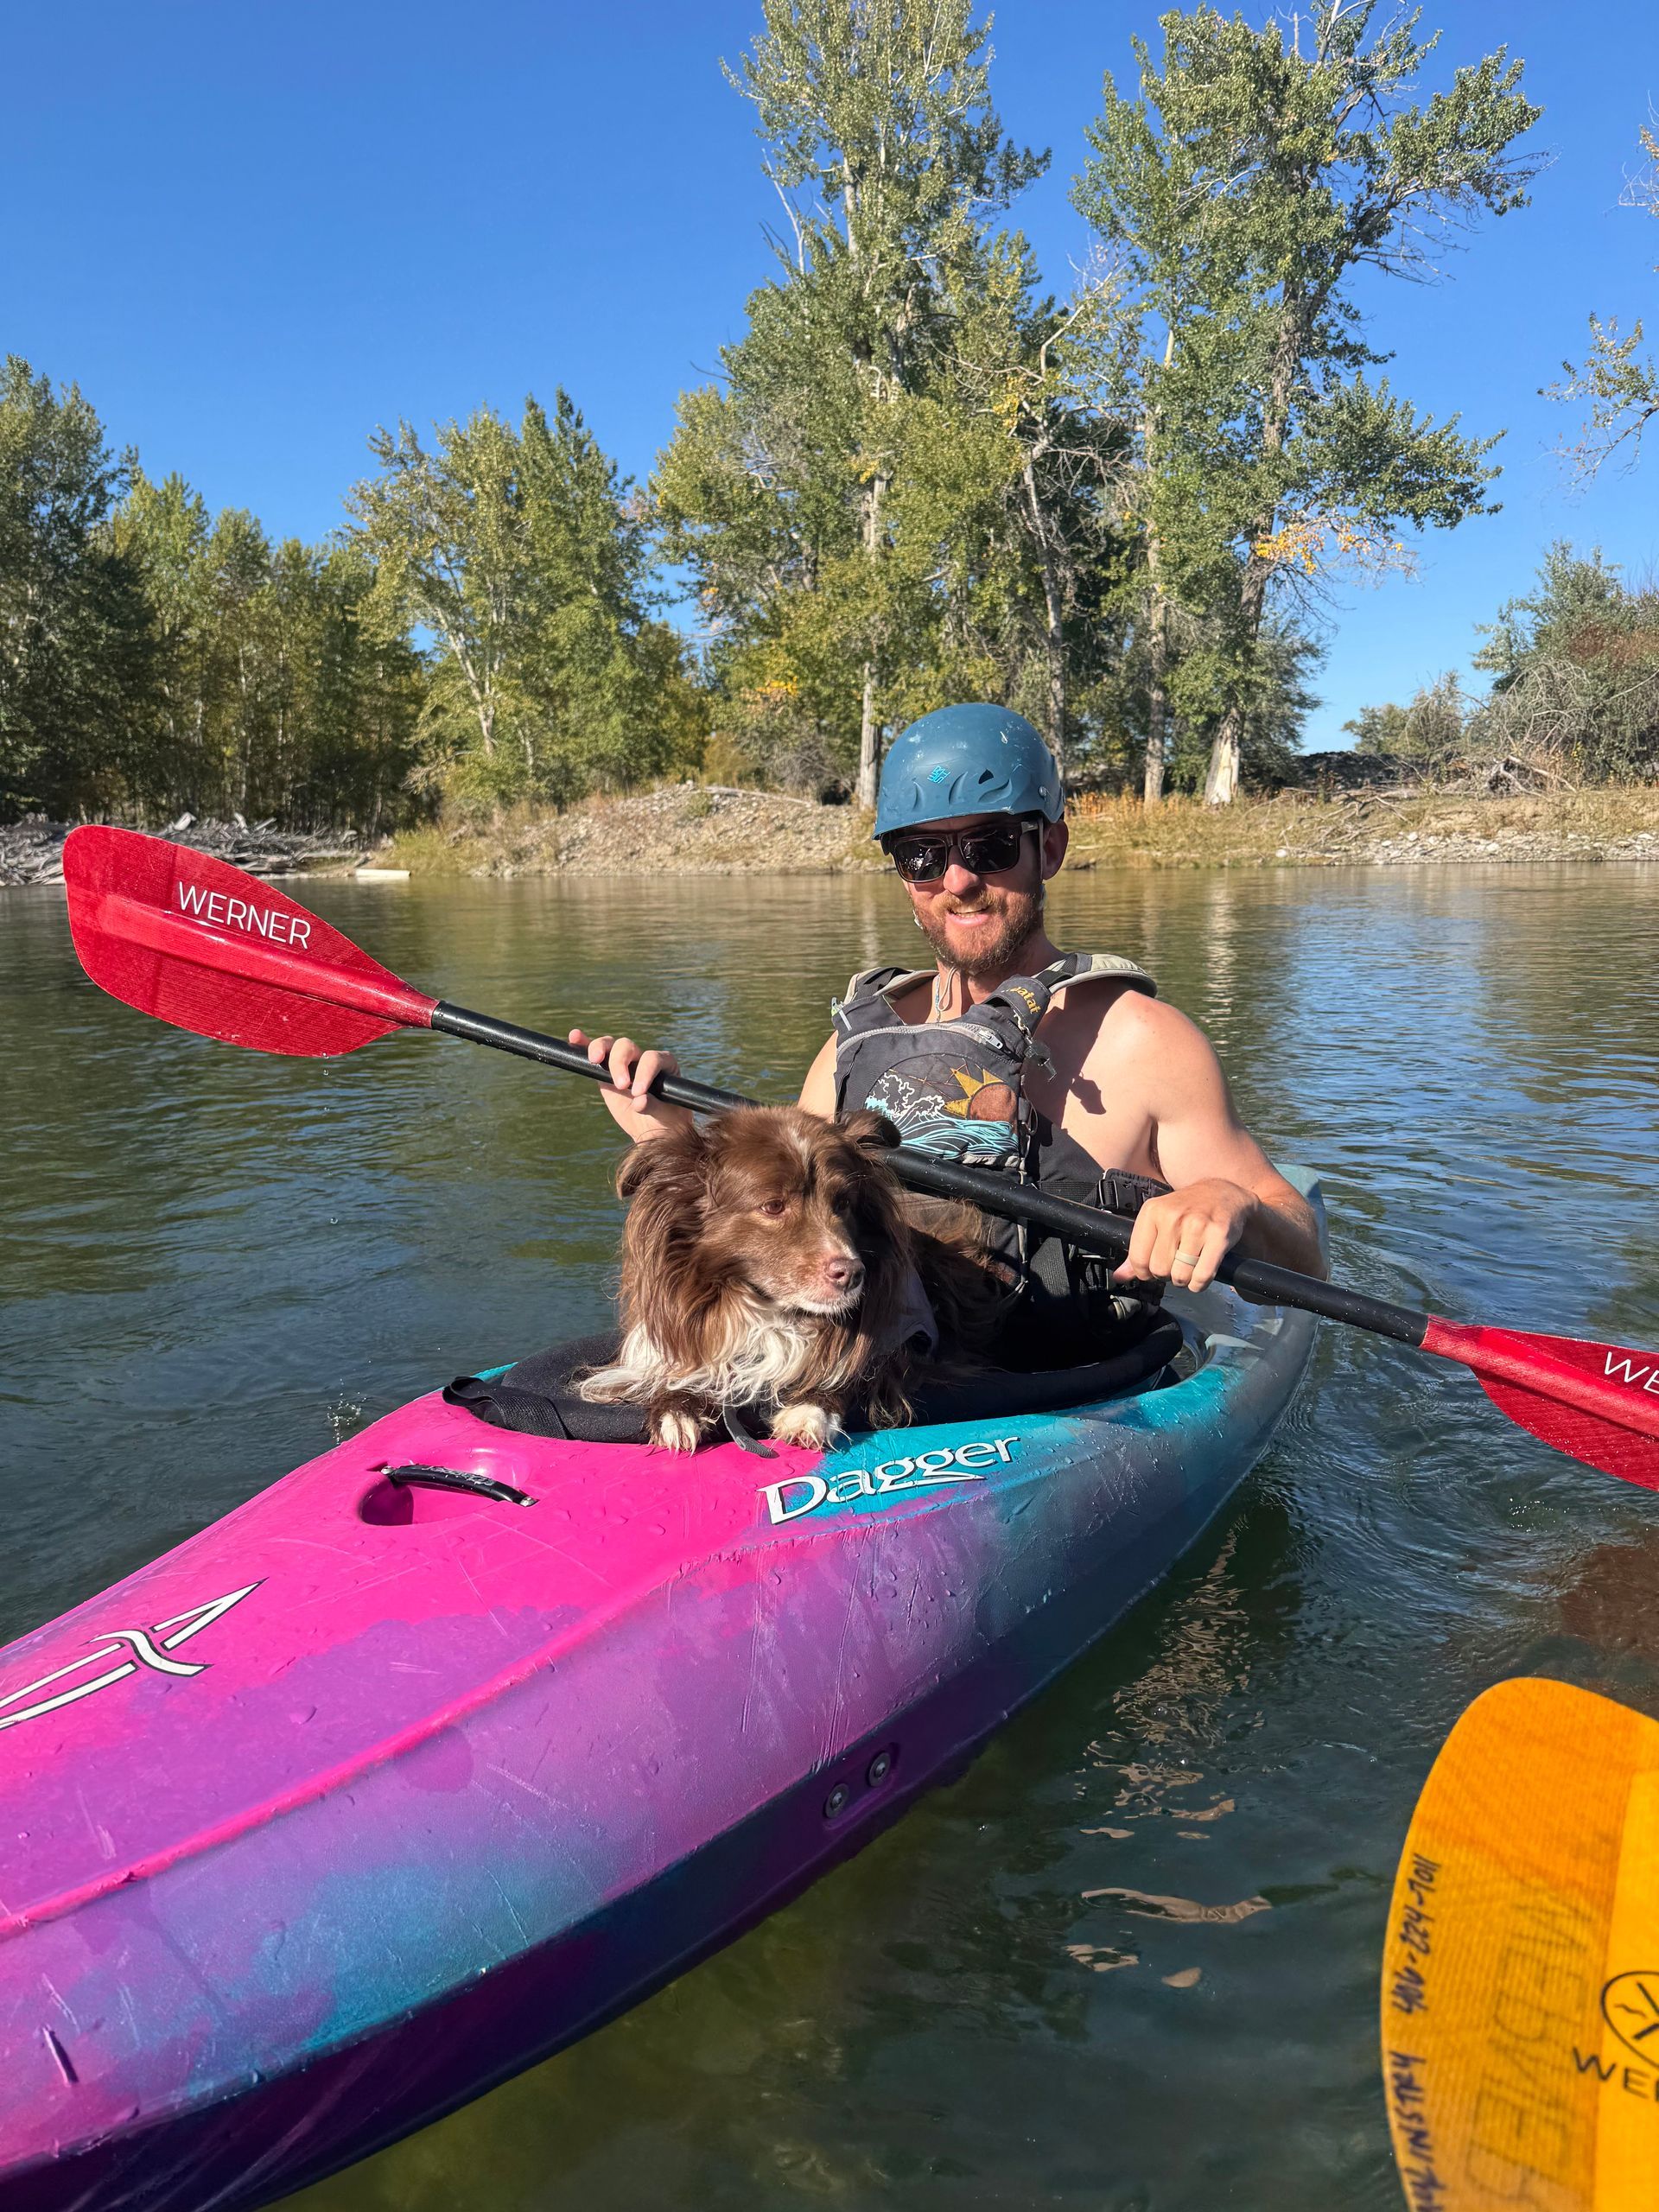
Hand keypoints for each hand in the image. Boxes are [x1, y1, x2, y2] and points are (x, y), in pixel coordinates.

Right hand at [568, 1029, 693, 1142]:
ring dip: (600, 1048)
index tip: (638, 1092)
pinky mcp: (606, 1072)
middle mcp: (642, 1058)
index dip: (644, 1072)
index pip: (652, 1059)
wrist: (653, 1129)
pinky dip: (584, 1043)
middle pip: (628, 1047)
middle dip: (620, 1063)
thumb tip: (639, 1101)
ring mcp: (624, 1063)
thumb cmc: (667, 1121)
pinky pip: (596, 1053)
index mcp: (664, 1064)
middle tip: (621, 1085)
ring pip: (611, 1045)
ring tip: (595, 1060)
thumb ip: (653, 1107)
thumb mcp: (665, 1117)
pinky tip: (575, 1037)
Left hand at [1112, 1177, 1258, 1293]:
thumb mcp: (1158, 1221)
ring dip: (1184, 1280)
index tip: (1153, 1269)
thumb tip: (1120, 1276)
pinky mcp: (1219, 1236)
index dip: (1144, 1272)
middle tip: (1175, 1265)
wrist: (1222, 1193)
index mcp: (1152, 1211)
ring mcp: (1197, 1225)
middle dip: (1166, 1275)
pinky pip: (1202, 1276)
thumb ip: (1139, 1249)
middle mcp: (1172, 1217)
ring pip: (1180, 1276)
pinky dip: (1200, 1283)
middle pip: (1159, 1270)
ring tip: (1188, 1267)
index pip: (1138, 1258)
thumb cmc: (1187, 1210)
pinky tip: (1201, 1272)